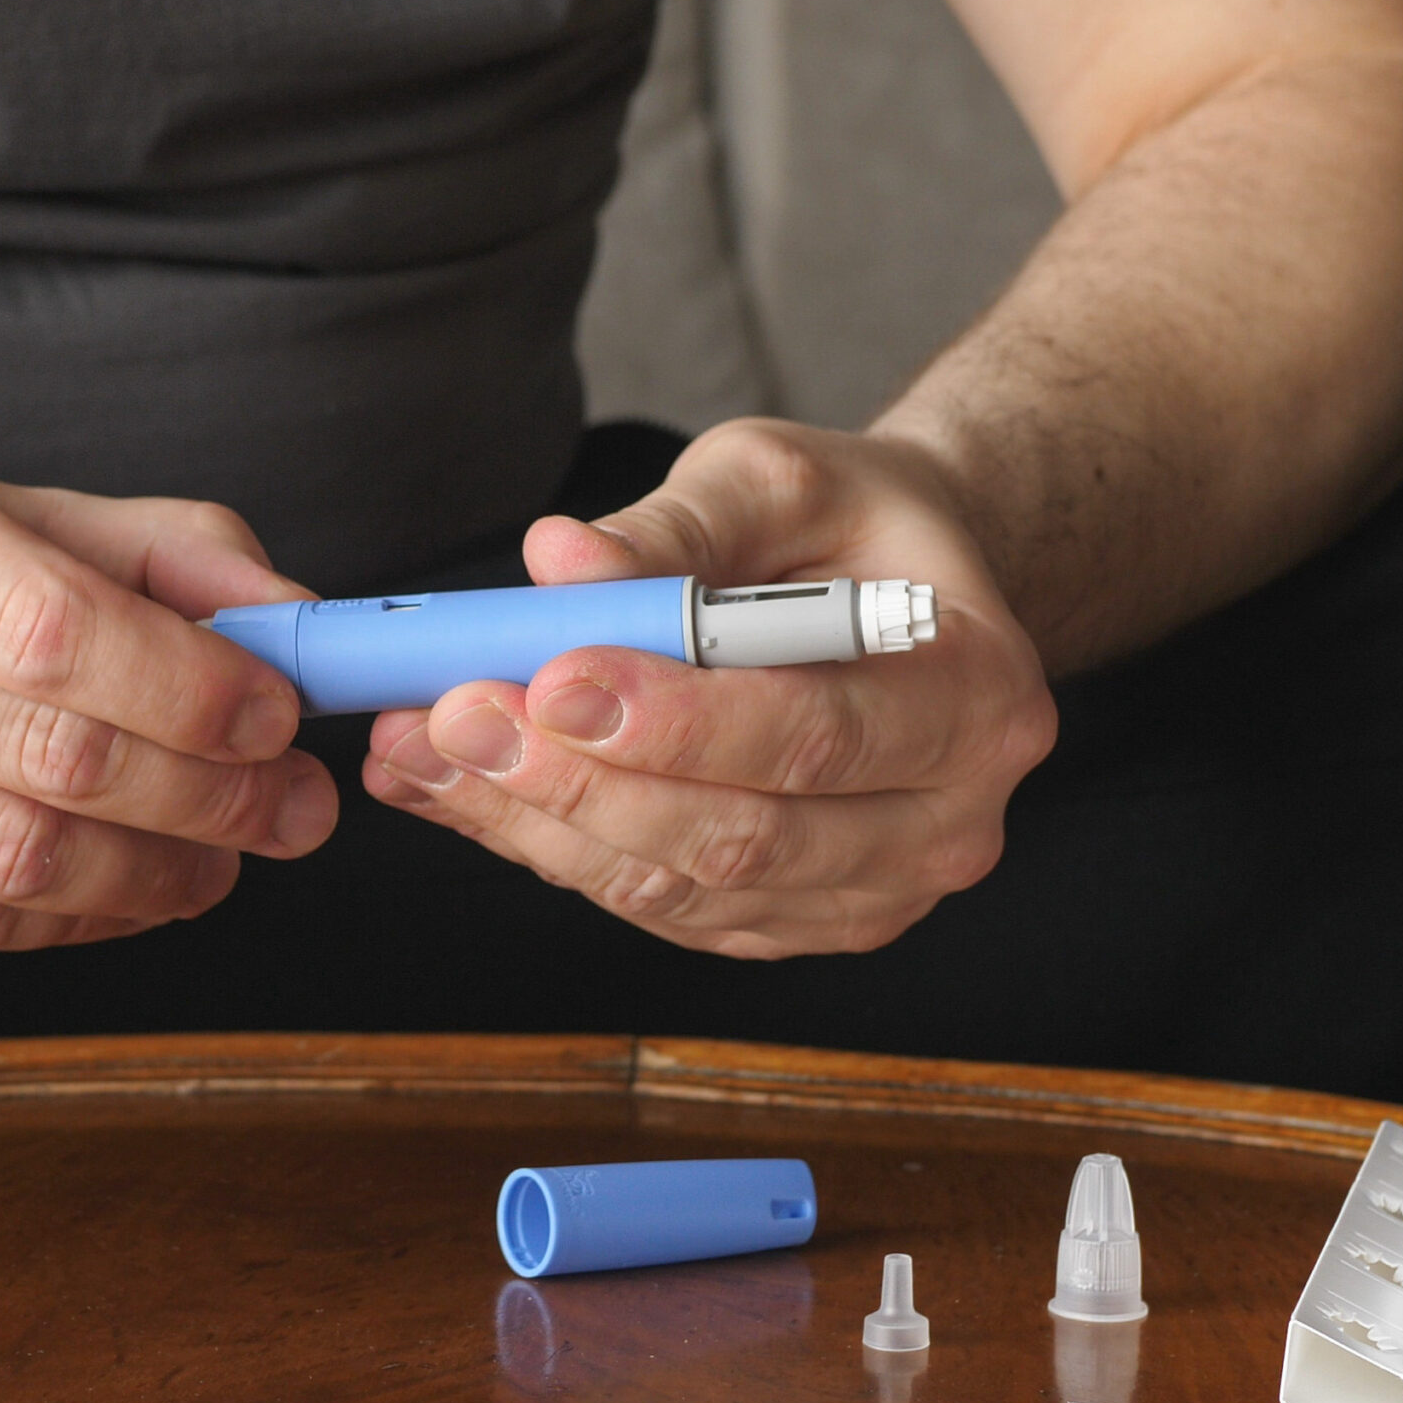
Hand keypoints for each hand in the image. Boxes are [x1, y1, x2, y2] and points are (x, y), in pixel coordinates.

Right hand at [0, 436, 333, 949]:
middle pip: (46, 751)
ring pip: (9, 858)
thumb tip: (303, 628)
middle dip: (206, 794)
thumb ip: (168, 557)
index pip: (51, 623)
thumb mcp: (9, 512)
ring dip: (154, 872)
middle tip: (295, 809)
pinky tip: (130, 888)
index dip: (187, 687)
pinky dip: (75, 917)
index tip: (281, 717)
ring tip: (227, 859)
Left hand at [364, 419, 1055, 957]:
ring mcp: (874, 892)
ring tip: (424, 745)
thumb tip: (557, 561)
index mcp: (978, 697)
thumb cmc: (847, 526)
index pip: (817, 732)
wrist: (894, 595)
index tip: (552, 676)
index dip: (677, 719)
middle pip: (744, 835)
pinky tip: (461, 785)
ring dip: (538, 824)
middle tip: (457, 713)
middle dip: (580, 781)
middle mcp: (947, 821)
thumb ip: (674, 525)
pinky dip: (550, 848)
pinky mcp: (794, 923)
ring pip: (685, 889)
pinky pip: (660, 907)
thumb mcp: (777, 478)